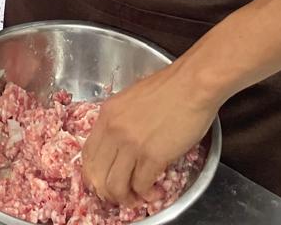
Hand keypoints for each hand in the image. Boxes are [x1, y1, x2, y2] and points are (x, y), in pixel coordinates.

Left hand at [81, 63, 220, 206]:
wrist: (193, 84)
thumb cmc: (170, 87)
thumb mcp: (132, 98)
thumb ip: (120, 119)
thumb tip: (119, 142)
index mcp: (107, 114)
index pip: (87, 154)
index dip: (93, 173)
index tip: (102, 181)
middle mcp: (114, 130)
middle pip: (97, 174)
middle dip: (107, 191)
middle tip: (120, 195)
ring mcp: (132, 144)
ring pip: (115, 186)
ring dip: (126, 197)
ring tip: (137, 197)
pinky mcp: (153, 155)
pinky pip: (141, 185)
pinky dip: (147, 194)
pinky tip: (154, 191)